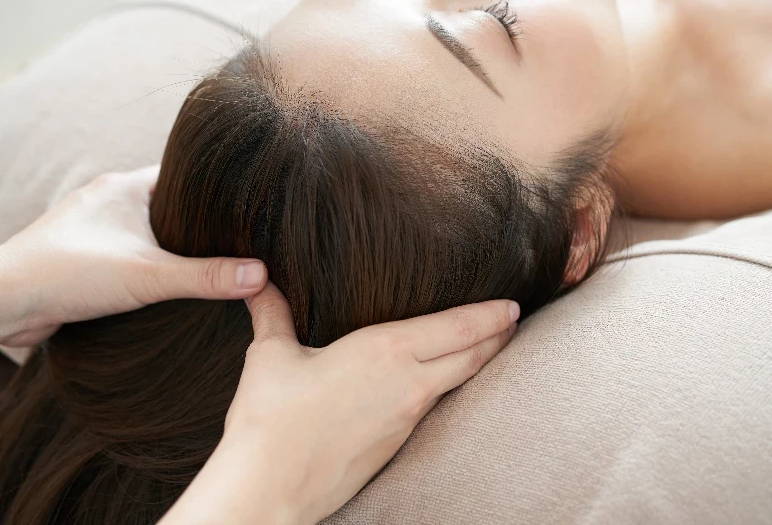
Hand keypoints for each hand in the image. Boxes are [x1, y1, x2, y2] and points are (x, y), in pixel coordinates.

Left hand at [0, 166, 267, 345]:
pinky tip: (162, 288)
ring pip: (144, 233)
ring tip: (205, 267)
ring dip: (167, 249)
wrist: (3, 302)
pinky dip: (144, 267)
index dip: (216, 193)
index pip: (184, 177)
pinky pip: (124, 255)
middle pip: (167, 206)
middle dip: (196, 226)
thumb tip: (261, 277)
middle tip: (234, 243)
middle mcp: (107, 200)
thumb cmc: (69, 272)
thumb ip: (207, 276)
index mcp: (124, 186)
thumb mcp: (149, 275)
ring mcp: (91, 229)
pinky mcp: (80, 257)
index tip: (245, 211)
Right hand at [187, 284, 518, 524]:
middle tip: (513, 321)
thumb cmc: (272, 418)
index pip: (457, 328)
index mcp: (384, 351)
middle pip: (471, 356)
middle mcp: (407, 384)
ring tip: (484, 348)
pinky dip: (447, 390)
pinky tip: (434, 387)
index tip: (512, 305)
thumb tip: (258, 285)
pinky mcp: (395, 446)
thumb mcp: (272, 356)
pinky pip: (432, 409)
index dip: (490, 315)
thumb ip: (273, 315)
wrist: (271, 486)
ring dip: (476, 363)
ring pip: (456, 385)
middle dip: (498, 336)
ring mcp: (405, 420)